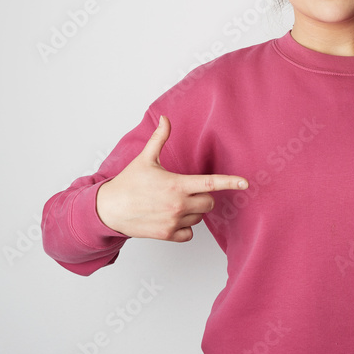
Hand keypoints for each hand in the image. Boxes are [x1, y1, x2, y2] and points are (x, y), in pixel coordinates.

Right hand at [96, 115, 248, 241]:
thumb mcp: (145, 159)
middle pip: (209, 202)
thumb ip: (159, 139)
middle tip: (186, 190)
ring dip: (193, 211)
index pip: (210, 183)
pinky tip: (172, 218)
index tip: (245, 183)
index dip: (230, 182)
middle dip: (203, 196)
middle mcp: (178, 205)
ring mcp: (173, 222)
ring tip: (173, 203)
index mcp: (176, 185)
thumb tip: (165, 118)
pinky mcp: (167, 235)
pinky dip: (185, 227)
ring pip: (199, 218)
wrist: (108, 210)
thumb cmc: (128, 183)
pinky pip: (189, 234)